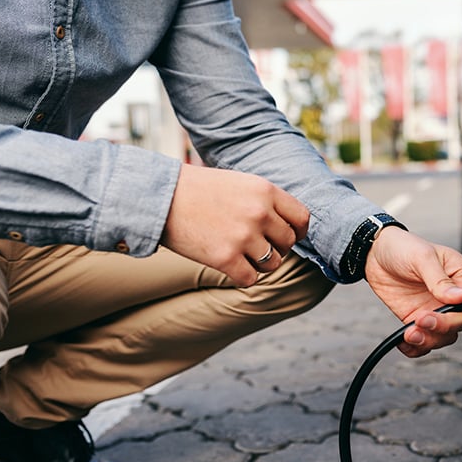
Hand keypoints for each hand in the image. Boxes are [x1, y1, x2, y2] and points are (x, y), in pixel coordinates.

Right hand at [161, 163, 309, 285]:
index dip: (297, 231)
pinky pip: (251, 278)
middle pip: (288, 243)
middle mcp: (260, 213)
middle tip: (256, 245)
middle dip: (276, 247)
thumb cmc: (198, 189)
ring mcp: (243, 237)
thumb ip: (265, 201)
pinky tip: (230, 266)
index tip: (288, 235)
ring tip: (242, 254)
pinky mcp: (225, 258)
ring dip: (260, 263)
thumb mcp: (240, 183)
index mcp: (265, 190)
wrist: (159, 197)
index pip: (302, 218)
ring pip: (272, 263)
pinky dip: (243, 276)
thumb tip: (289, 225)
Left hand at [364, 226, 461, 356]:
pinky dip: (416, 347)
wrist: (376, 254)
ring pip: (445, 337)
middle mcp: (453, 299)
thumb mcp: (423, 257)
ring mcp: (436, 311)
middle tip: (425, 317)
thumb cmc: (404, 247)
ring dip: (429, 338)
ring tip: (411, 330)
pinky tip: (405, 340)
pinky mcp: (418, 321)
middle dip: (445, 325)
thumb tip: (460, 296)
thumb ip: (440, 279)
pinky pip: (423, 342)